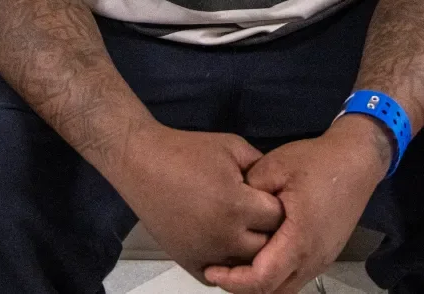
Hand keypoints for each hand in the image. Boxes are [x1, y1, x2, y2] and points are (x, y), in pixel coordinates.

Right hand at [111, 124, 285, 283]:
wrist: (142, 162)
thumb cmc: (185, 152)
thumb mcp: (233, 147)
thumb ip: (263, 168)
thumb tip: (281, 186)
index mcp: (236, 205)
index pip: (279, 218)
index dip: (278, 205)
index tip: (271, 197)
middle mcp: (223, 235)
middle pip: (267, 247)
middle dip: (267, 230)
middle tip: (260, 215)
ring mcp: (205, 253)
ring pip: (246, 266)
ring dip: (249, 250)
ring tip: (244, 228)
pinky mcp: (188, 261)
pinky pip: (220, 277)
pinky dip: (227, 266)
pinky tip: (226, 243)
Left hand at [204, 115, 391, 293]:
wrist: (357, 160)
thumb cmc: (317, 162)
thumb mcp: (275, 166)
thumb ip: (249, 191)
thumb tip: (231, 209)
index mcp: (299, 239)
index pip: (262, 279)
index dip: (232, 280)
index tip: (211, 269)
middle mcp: (313, 258)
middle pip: (273, 292)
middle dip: (242, 286)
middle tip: (219, 269)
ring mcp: (321, 259)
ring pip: (285, 288)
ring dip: (260, 282)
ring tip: (236, 264)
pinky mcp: (324, 254)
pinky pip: (295, 276)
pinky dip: (275, 273)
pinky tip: (259, 254)